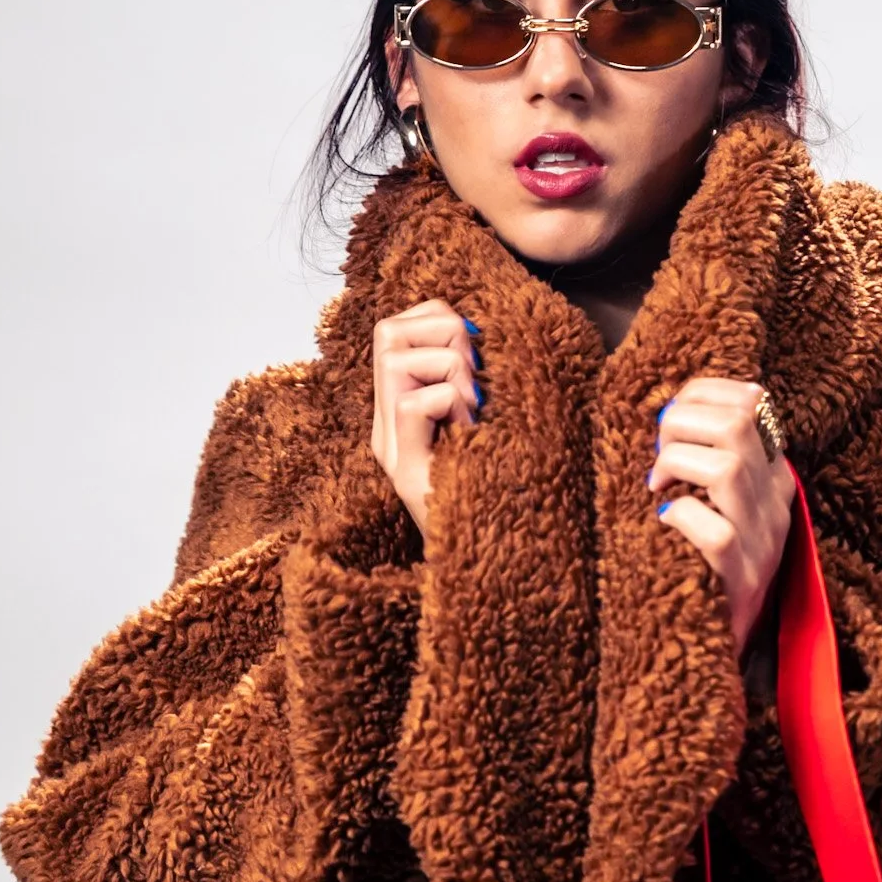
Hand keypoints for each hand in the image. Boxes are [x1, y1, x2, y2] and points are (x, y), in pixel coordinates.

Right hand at [370, 299, 482, 546]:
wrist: (488, 565)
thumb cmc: (496, 491)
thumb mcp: (483, 425)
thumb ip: (472, 384)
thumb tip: (479, 331)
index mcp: (399, 409)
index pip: (396, 326)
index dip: (436, 317)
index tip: (474, 349)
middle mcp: (385, 424)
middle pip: (386, 332)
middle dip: (442, 334)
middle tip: (475, 378)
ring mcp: (390, 447)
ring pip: (396, 362)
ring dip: (451, 373)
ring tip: (473, 412)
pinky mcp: (404, 470)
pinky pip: (414, 404)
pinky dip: (450, 405)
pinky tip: (470, 432)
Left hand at [648, 376, 794, 660]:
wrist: (716, 648)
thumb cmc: (706, 566)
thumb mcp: (722, 505)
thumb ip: (710, 460)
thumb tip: (671, 412)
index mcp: (774, 478)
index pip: (751, 401)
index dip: (701, 393)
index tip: (670, 417)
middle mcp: (775, 504)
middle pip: (739, 422)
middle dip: (681, 422)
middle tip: (657, 456)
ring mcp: (760, 540)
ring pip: (726, 464)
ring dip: (675, 462)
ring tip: (658, 486)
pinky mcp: (738, 575)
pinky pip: (709, 528)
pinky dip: (677, 515)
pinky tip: (664, 523)